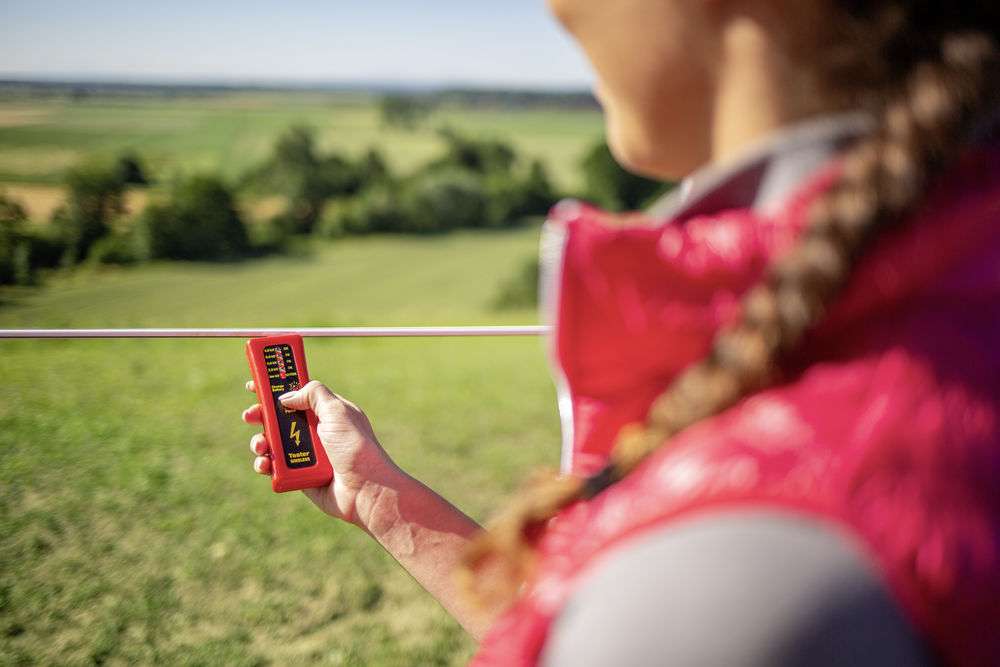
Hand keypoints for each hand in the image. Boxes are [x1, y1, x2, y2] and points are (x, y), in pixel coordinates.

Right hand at [242, 380, 401, 526]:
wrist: (365, 490)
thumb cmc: (357, 448)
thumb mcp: (338, 412)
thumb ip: (313, 394)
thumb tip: (287, 396)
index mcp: (325, 413)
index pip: (297, 395)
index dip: (275, 389)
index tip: (254, 384)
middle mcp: (314, 432)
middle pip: (278, 418)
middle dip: (260, 415)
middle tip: (250, 415)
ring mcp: (305, 454)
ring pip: (272, 443)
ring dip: (259, 441)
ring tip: (261, 446)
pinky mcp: (298, 475)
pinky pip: (273, 467)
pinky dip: (264, 464)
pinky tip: (265, 464)